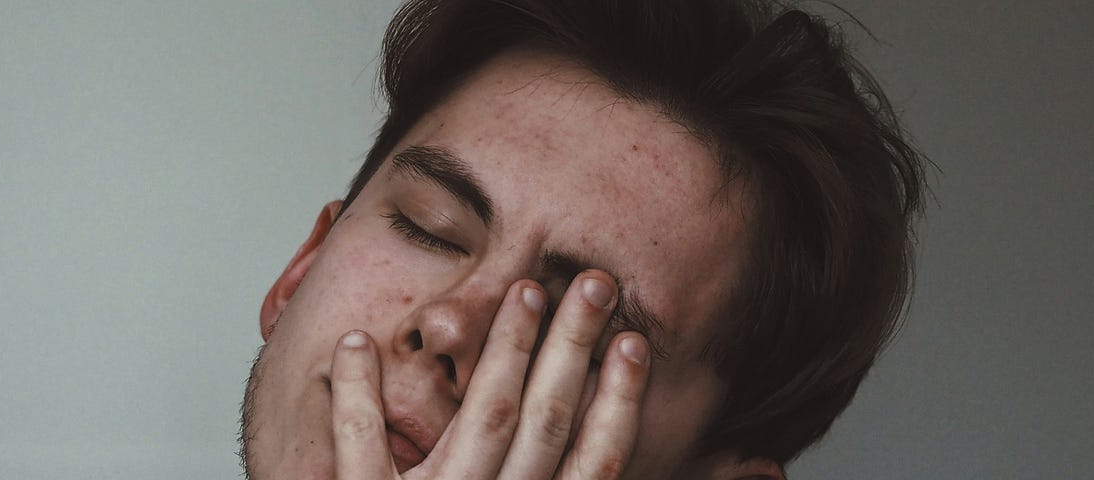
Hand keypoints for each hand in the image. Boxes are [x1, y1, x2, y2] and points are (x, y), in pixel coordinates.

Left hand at [329, 271, 652, 478]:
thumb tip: (738, 475)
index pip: (596, 463)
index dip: (618, 402)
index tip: (635, 342)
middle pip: (547, 423)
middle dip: (573, 349)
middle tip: (591, 282)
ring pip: (483, 420)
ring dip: (504, 353)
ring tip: (521, 292)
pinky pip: (362, 450)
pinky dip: (355, 397)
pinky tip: (354, 344)